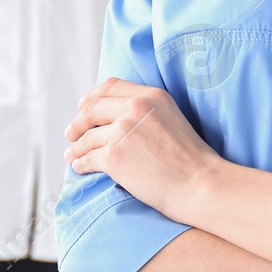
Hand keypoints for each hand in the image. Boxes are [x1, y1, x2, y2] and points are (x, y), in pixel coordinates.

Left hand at [63, 77, 223, 221]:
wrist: (200, 185)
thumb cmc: (190, 159)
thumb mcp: (171, 118)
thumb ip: (145, 111)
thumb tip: (115, 114)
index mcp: (150, 95)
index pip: (109, 86)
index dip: (91, 97)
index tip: (82, 107)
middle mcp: (134, 108)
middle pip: (92, 109)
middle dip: (78, 122)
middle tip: (71, 133)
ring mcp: (122, 131)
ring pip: (87, 137)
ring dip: (76, 147)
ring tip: (72, 154)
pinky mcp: (114, 156)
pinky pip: (88, 158)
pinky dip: (80, 163)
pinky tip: (79, 167)